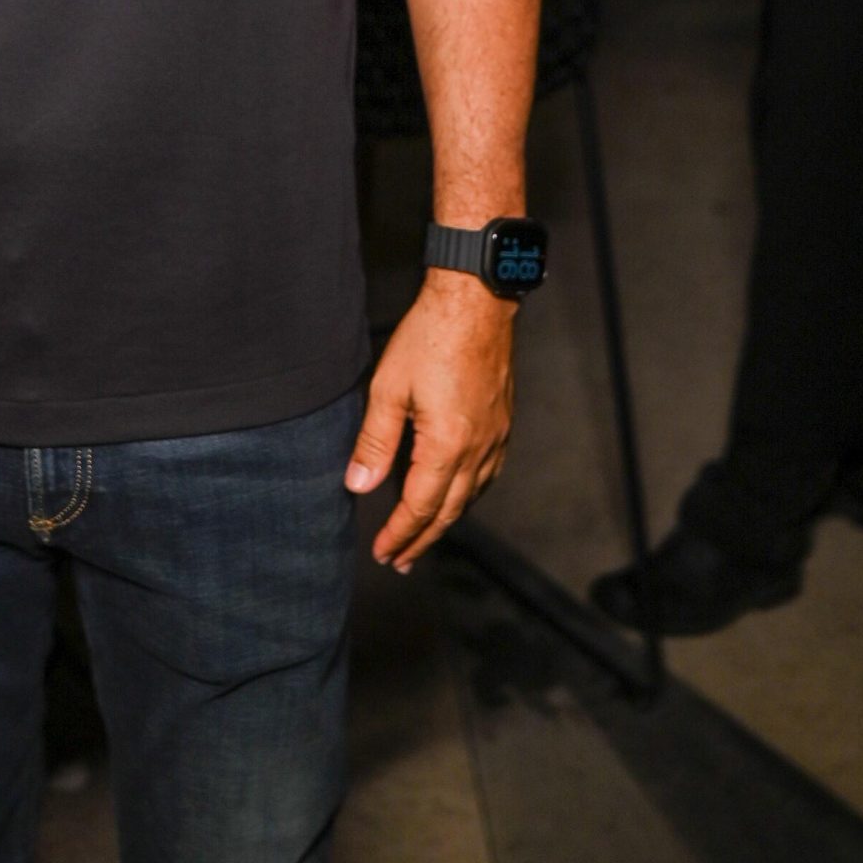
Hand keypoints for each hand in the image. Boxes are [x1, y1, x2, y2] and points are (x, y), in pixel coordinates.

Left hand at [345, 275, 514, 571]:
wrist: (476, 302)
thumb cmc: (430, 337)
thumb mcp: (389, 388)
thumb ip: (374, 441)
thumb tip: (359, 484)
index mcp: (447, 446)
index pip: (419, 507)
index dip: (399, 534)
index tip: (383, 552)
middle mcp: (478, 450)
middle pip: (448, 512)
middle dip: (422, 540)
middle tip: (401, 560)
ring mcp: (496, 438)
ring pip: (471, 496)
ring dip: (445, 521)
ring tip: (423, 536)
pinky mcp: (503, 423)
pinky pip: (486, 474)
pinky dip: (467, 494)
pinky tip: (456, 494)